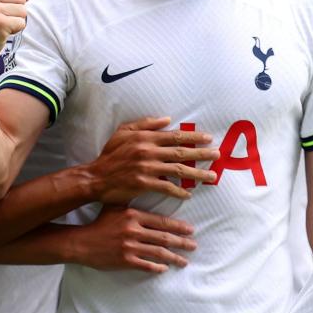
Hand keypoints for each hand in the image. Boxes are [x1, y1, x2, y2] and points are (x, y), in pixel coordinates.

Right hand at [71, 206, 196, 272]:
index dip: (178, 226)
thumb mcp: (115, 207)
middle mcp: (134, 231)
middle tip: (194, 245)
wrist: (82, 242)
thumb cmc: (99, 223)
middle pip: (164, 237)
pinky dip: (157, 268)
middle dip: (182, 242)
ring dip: (174, 257)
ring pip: (158, 253)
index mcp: (134, 216)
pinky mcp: (125, 261)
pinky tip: (164, 269)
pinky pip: (146, 265)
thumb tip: (146, 192)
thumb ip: (131, 203)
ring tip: (184, 261)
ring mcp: (130, 247)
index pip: (162, 221)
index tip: (191, 229)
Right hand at [88, 117, 219, 202]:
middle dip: (202, 153)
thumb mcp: (123, 132)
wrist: (95, 177)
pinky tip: (188, 193)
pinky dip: (179, 190)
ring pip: (178, 169)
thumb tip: (167, 119)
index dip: (193, 137)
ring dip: (197, 173)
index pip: (175, 136)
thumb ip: (145, 124)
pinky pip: (166, 186)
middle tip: (217, 155)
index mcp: (145, 137)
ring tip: (211, 176)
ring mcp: (147, 168)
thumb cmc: (110, 155)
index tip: (208, 138)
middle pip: (181, 151)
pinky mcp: (144, 184)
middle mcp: (148, 151)